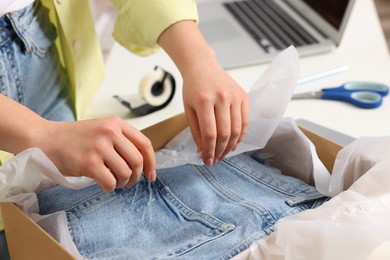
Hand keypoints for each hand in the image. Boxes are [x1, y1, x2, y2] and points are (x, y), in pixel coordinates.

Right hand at [37, 117, 155, 190]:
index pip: (145, 144)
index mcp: (116, 124)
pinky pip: (110, 182)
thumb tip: (142, 164)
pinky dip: (110, 188)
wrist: (45, 139)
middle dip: (136, 176)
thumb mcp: (102, 129)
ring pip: (125, 173)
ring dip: (122, 183)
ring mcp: (99, 147)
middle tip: (128, 182)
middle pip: (137, 161)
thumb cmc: (75, 138)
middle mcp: (110, 132)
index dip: (151, 162)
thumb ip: (121, 140)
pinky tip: (103, 185)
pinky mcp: (88, 162)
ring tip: (114, 182)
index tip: (151, 175)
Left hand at [158, 21, 248, 165]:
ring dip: (231, 146)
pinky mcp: (243, 96)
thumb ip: (196, 131)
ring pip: (237, 129)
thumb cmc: (193, 88)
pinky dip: (241, 135)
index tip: (207, 161)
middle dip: (220, 151)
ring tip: (224, 154)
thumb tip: (202, 152)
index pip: (209, 133)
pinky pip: (245, 121)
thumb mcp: (188, 109)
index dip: (209, 151)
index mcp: (204, 101)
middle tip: (216, 160)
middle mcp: (221, 98)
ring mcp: (234, 96)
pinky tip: (234, 143)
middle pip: (225, 133)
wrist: (202, 66)